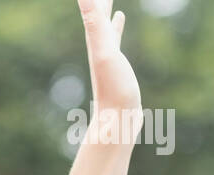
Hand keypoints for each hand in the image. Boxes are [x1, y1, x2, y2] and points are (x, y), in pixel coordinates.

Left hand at [77, 0, 141, 121]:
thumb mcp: (104, 50)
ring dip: (107, 14)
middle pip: (97, 16)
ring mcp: (109, 58)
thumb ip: (94, 23)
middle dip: (100, 2)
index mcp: (96, 40)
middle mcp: (99, 47)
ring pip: (106, 28)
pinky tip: (120, 25)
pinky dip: (117, 30)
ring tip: (113, 7)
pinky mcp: (118, 68)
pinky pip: (116, 41)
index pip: (92, 9)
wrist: (117, 122)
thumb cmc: (112, 89)